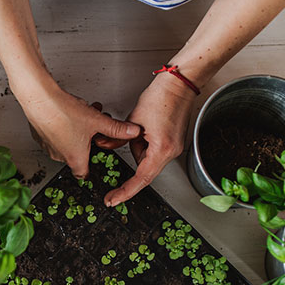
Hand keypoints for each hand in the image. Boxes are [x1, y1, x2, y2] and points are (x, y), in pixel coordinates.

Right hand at [14, 77, 140, 178]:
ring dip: (77, 132)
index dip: (92, 167)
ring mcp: (48, 147)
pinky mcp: (40, 137)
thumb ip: (117, 128)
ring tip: (82, 116)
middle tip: (93, 128)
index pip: (84, 174)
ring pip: (67, 144)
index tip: (96, 160)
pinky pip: (54, 136)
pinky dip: (62, 128)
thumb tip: (132, 132)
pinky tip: (66, 114)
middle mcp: (59, 156)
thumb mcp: (97, 120)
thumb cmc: (63, 112)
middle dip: (88, 141)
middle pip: (78, 155)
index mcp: (75, 158)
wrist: (40, 100)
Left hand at [100, 73, 196, 206]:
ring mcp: (174, 148)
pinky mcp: (173, 142)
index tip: (113, 200)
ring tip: (143, 124)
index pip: (141, 179)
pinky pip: (153, 151)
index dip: (125, 191)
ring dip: (138, 146)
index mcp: (162, 149)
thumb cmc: (161, 97)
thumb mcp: (132, 120)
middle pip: (144, 168)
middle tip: (127, 146)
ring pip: (147, 158)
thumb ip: (117, 137)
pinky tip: (145, 127)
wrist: (179, 84)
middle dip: (132, 155)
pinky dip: (144, 143)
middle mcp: (171, 152)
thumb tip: (104, 145)